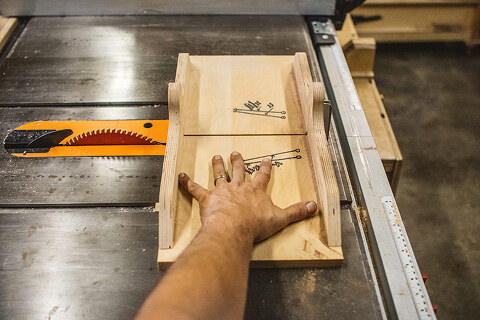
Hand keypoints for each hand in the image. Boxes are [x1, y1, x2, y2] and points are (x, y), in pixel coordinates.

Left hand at [178, 151, 317, 242]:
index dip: (265, 168)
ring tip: (216, 157)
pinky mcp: (207, 199)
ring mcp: (222, 192)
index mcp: (255, 191)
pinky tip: (180, 175)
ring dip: (218, 166)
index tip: (266, 159)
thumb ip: (296, 211)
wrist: (233, 229)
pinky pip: (195, 189)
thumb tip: (314, 206)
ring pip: (220, 175)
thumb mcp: (280, 218)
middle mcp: (238, 187)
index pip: (262, 176)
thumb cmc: (255, 225)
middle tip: (236, 152)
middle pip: (239, 171)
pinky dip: (187, 182)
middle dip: (238, 161)